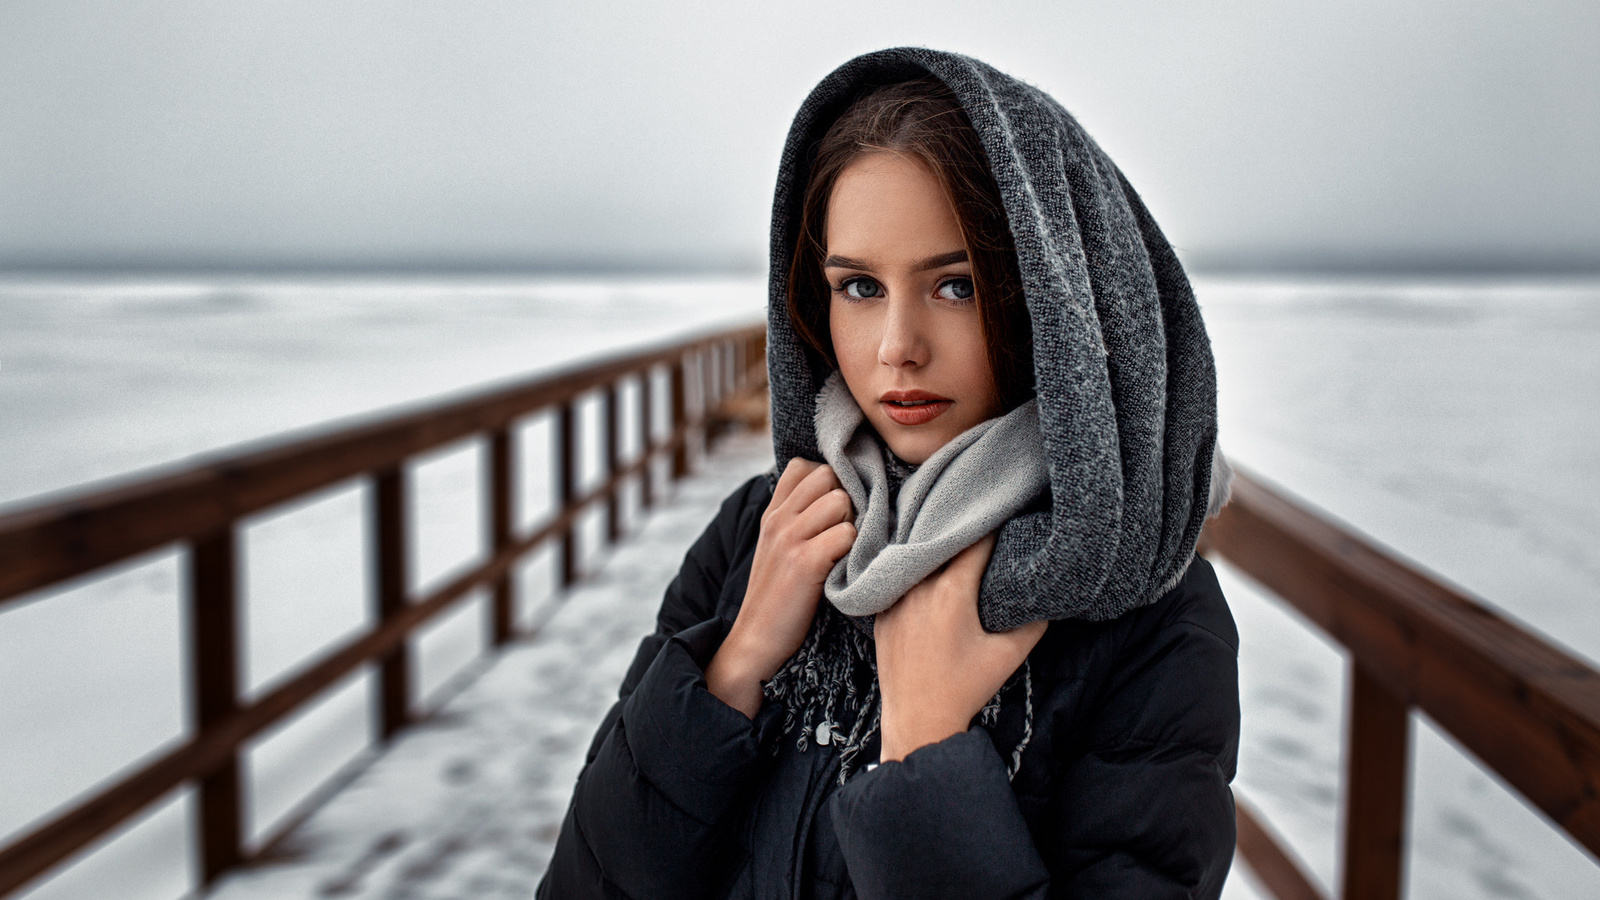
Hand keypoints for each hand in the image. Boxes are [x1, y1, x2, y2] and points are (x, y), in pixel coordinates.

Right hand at [706, 458, 855, 717]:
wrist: (755, 643)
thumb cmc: (778, 598)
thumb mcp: (777, 549)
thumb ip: (796, 519)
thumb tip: (837, 495)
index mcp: (772, 514)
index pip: (804, 466)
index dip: (827, 482)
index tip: (833, 513)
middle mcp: (778, 520)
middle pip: (829, 477)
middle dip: (845, 501)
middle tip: (841, 535)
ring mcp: (789, 539)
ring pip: (841, 502)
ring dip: (852, 526)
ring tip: (842, 555)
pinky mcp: (805, 563)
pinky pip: (847, 534)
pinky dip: (854, 552)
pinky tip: (844, 571)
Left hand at [875, 535, 1046, 761]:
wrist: (918, 720)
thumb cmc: (966, 688)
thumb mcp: (1008, 655)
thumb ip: (1033, 621)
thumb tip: (1047, 596)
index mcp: (951, 592)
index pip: (974, 543)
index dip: (992, 530)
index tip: (1003, 522)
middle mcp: (918, 588)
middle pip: (942, 546)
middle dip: (961, 536)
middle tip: (979, 528)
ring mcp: (894, 600)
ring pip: (917, 562)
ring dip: (935, 554)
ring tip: (953, 548)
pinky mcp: (881, 614)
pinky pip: (897, 583)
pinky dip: (913, 576)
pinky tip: (926, 577)